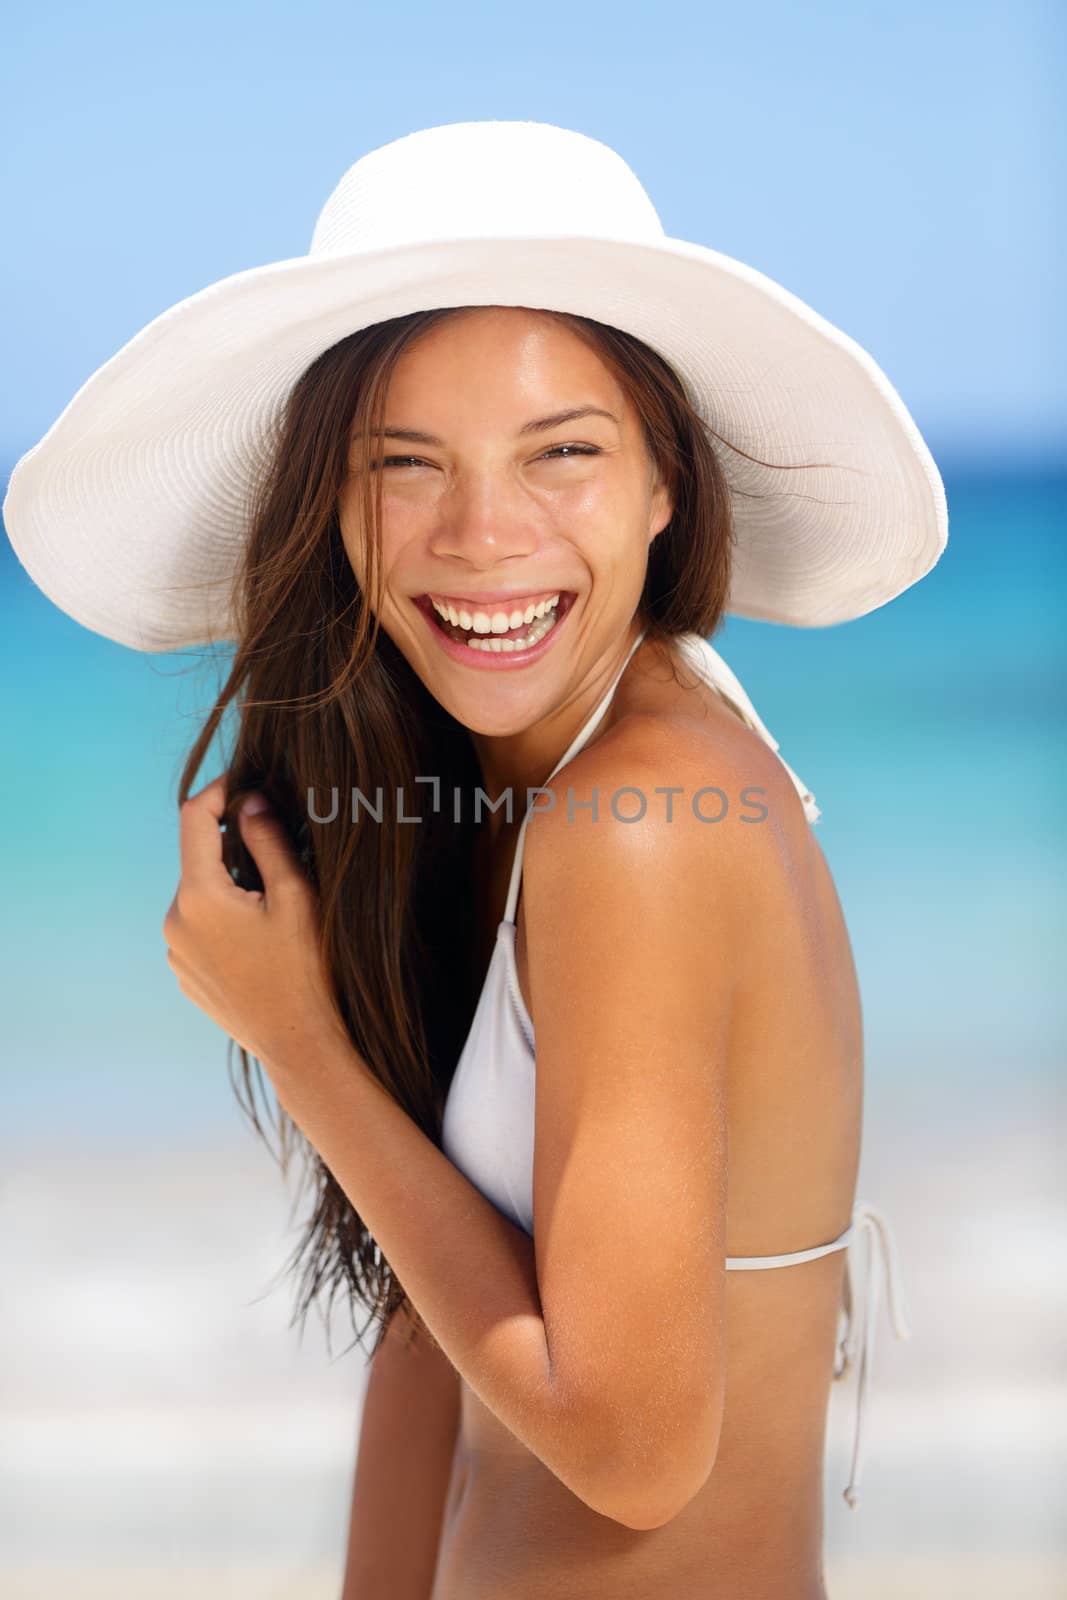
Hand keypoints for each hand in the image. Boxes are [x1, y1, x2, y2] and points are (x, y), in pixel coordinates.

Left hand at [162, 774, 348, 1075]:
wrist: (301, 1045)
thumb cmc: (308, 969)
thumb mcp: (296, 896)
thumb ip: (268, 840)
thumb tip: (251, 800)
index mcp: (198, 896)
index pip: (194, 818)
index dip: (219, 790)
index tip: (246, 780)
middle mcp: (174, 922)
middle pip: (199, 861)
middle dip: (234, 847)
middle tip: (280, 851)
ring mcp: (176, 953)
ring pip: (201, 897)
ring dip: (231, 888)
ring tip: (276, 907)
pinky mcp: (185, 976)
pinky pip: (199, 931)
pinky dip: (225, 921)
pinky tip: (262, 941)